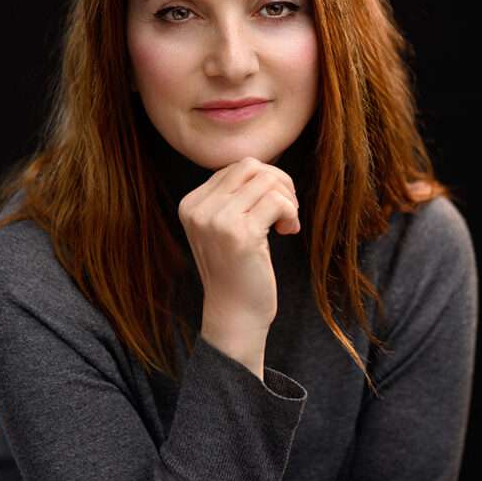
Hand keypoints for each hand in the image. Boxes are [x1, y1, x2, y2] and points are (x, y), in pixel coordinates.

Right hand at [178, 156, 300, 329]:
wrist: (234, 314)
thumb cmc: (237, 270)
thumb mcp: (224, 228)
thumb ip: (233, 197)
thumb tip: (265, 167)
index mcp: (191, 204)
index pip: (235, 167)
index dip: (263, 182)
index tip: (271, 210)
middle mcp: (199, 209)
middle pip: (250, 167)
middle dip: (278, 183)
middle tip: (285, 211)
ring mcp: (218, 220)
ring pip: (267, 180)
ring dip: (287, 200)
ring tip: (286, 224)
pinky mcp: (241, 234)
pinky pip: (278, 201)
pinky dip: (291, 213)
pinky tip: (287, 231)